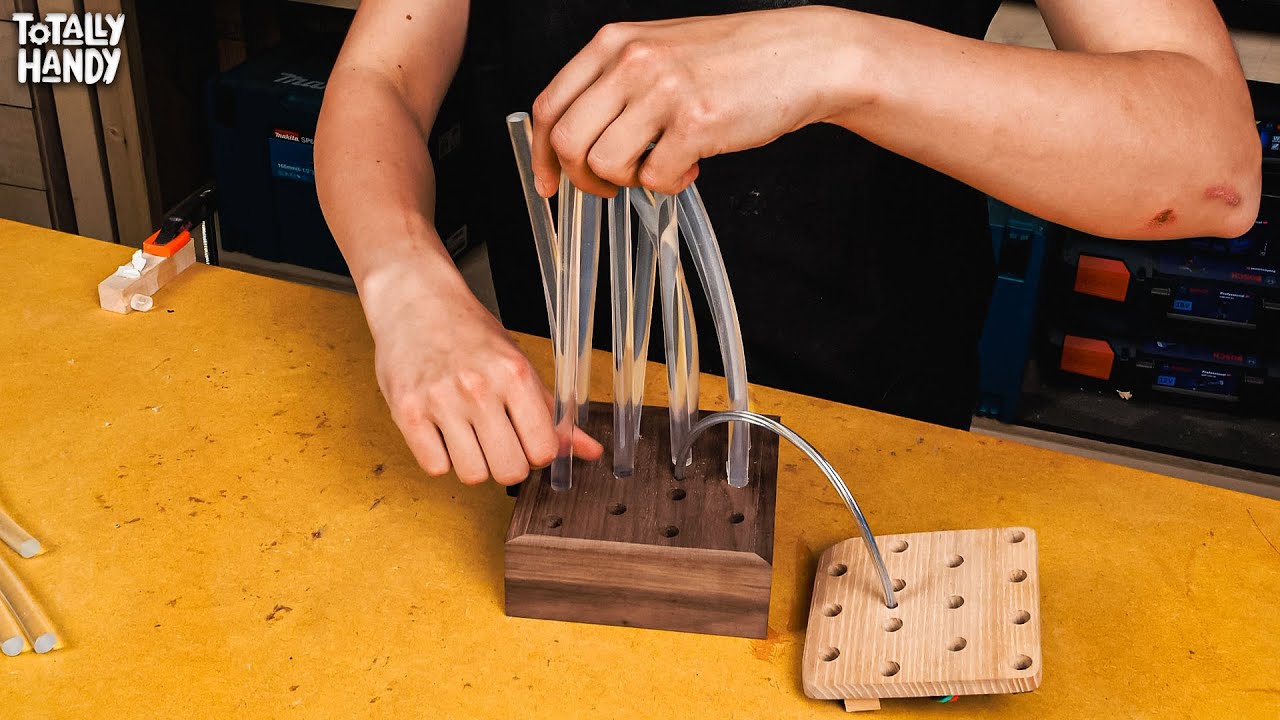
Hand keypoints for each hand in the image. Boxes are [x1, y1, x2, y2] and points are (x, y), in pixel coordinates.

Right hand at [362, 254, 602, 484]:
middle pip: (510, 470)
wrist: (415, 300)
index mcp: (514, 374)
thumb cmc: (469, 333)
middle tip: (499, 442)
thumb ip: (552, 412)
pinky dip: (440, 458)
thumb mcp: (518, 364)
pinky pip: (435, 468)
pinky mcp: (407, 411)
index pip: (543, 449)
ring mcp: (440, 400)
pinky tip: (442, 433)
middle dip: (508, 465)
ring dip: (474, 464)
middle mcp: (479, 388)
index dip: (537, 453)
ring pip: (473, 475)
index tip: (526, 441)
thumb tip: (589, 450)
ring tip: (469, 436)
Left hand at [530, 7, 857, 196]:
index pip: (549, 105)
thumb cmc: (734, 59)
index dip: (540, 153)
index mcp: (614, 42)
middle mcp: (631, 62)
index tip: (549, 182)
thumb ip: (616, 83)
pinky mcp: (695, 123)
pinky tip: (690, 168)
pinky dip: (667, 186)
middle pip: (567, 139)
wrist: (801, 55)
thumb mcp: (659, 51)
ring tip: (658, 169)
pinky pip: (654, 179)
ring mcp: (662, 91)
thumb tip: (578, 138)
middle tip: (609, 186)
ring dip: (627, 182)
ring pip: (604, 163)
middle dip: (581, 177)